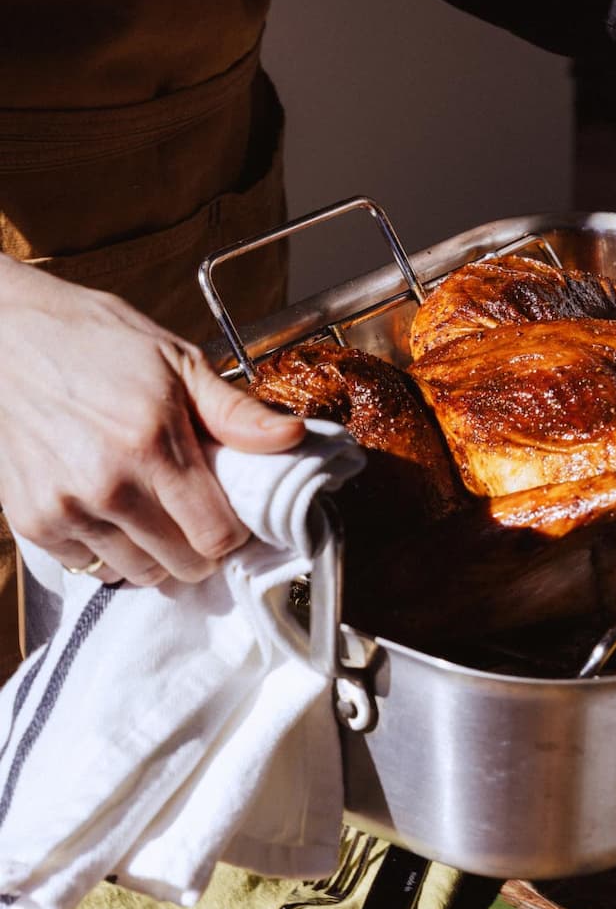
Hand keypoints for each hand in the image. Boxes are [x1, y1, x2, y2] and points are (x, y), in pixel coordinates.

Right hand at [0, 257, 304, 586]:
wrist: (5, 334)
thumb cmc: (97, 342)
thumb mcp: (178, 362)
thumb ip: (236, 412)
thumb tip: (294, 437)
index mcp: (153, 443)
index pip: (217, 536)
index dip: (234, 531)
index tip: (232, 513)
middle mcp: (108, 485)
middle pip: (183, 564)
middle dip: (201, 547)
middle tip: (197, 514)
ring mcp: (65, 507)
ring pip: (140, 573)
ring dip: (158, 553)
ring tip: (156, 510)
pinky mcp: (31, 521)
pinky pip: (92, 567)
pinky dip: (111, 550)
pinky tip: (114, 511)